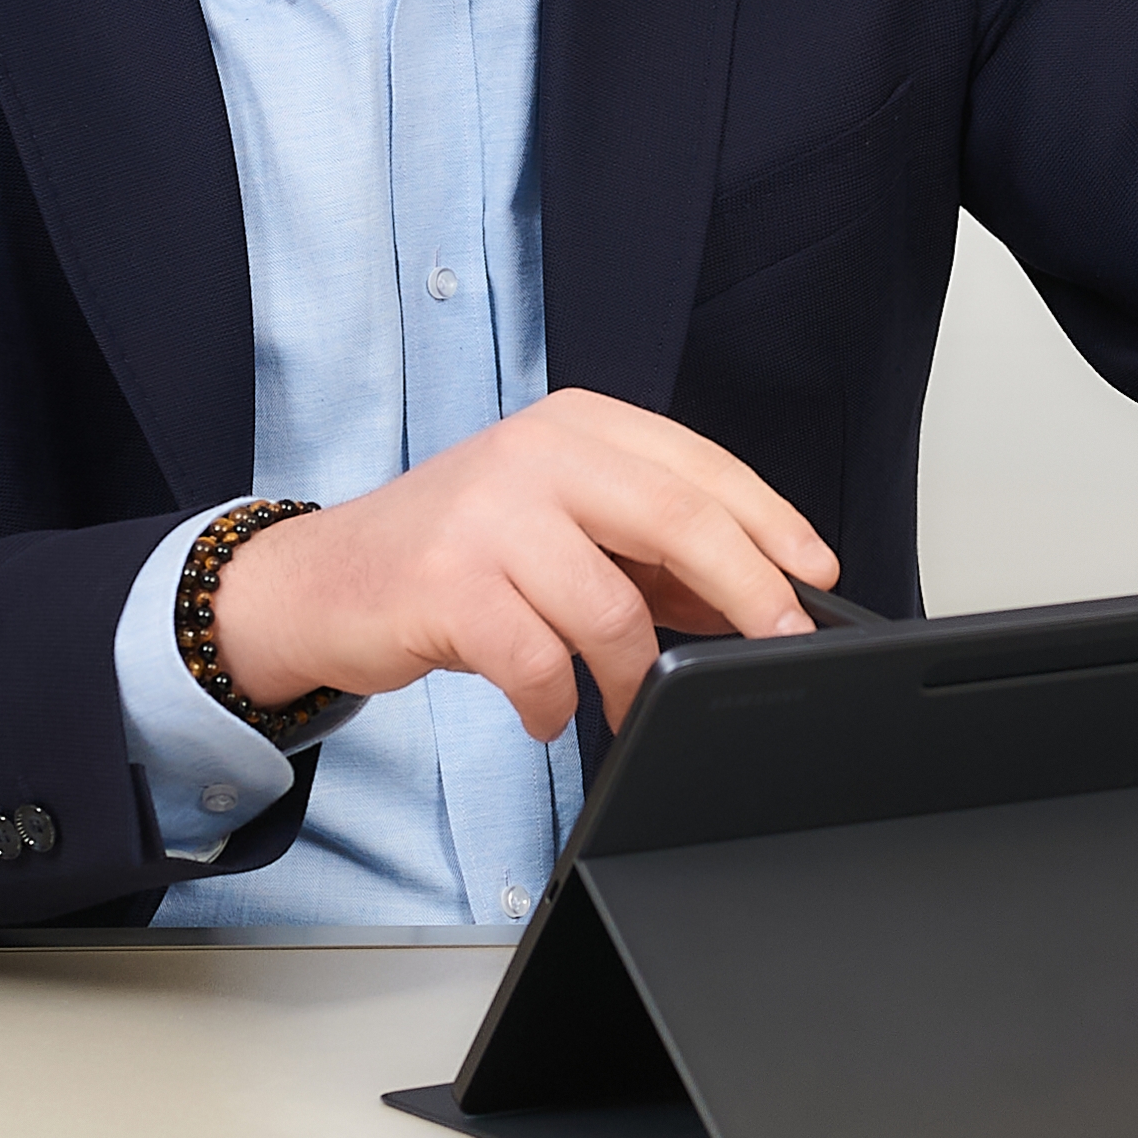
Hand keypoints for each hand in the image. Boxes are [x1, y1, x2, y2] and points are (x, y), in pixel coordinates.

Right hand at [205, 388, 837, 738]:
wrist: (320, 583)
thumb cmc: (455, 557)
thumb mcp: (562, 532)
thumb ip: (651, 555)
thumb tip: (756, 598)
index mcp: (576, 426)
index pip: (700, 466)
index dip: (770, 521)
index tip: (817, 572)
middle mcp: (535, 454)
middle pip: (679, 518)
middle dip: (748, 590)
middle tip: (780, 641)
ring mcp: (488, 514)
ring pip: (612, 606)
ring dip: (634, 673)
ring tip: (624, 700)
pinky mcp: (447, 583)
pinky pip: (540, 661)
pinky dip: (557, 702)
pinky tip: (550, 711)